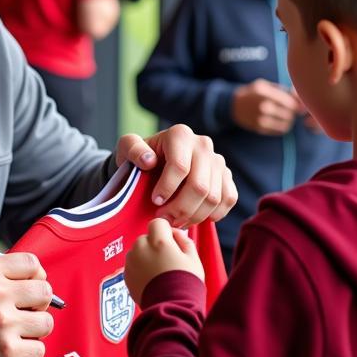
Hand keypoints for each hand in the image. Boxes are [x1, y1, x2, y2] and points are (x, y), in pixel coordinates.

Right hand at [0, 253, 54, 356]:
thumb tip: (30, 277)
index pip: (32, 263)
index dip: (36, 277)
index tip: (31, 287)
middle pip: (45, 291)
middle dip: (38, 304)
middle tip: (25, 313)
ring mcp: (3, 323)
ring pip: (46, 322)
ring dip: (34, 330)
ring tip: (15, 333)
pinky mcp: (8, 352)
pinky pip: (39, 349)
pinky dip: (28, 352)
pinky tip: (10, 349)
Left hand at [115, 124, 237, 227]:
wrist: (155, 161)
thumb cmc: (139, 156)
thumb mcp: (127, 148)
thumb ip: (132, 149)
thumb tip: (149, 160)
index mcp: (180, 135)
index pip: (180, 167)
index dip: (167, 190)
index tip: (154, 202)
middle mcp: (203, 144)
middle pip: (200, 186)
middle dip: (180, 209)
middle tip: (164, 219)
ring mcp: (217, 160)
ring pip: (214, 197)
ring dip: (194, 216)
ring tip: (175, 221)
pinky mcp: (226, 175)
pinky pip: (229, 199)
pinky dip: (214, 214)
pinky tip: (195, 217)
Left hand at [124, 218, 202, 304]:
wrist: (172, 308)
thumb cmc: (186, 283)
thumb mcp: (193, 258)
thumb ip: (183, 239)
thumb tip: (174, 233)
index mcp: (158, 241)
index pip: (157, 222)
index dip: (166, 231)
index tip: (172, 242)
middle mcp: (141, 248)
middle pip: (147, 237)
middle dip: (156, 244)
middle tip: (168, 261)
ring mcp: (131, 262)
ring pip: (138, 251)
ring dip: (146, 256)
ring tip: (159, 273)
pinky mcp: (126, 275)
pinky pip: (133, 265)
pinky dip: (140, 269)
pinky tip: (152, 280)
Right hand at [231, 79, 300, 134]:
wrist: (234, 105)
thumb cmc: (254, 93)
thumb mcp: (265, 85)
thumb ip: (283, 90)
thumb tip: (300, 98)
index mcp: (266, 93)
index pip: (291, 103)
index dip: (298, 105)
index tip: (297, 104)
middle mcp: (263, 106)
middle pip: (290, 113)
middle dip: (293, 112)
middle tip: (290, 110)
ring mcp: (261, 119)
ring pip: (286, 123)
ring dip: (288, 120)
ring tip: (284, 115)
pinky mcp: (260, 128)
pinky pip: (279, 130)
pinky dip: (282, 126)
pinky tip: (278, 121)